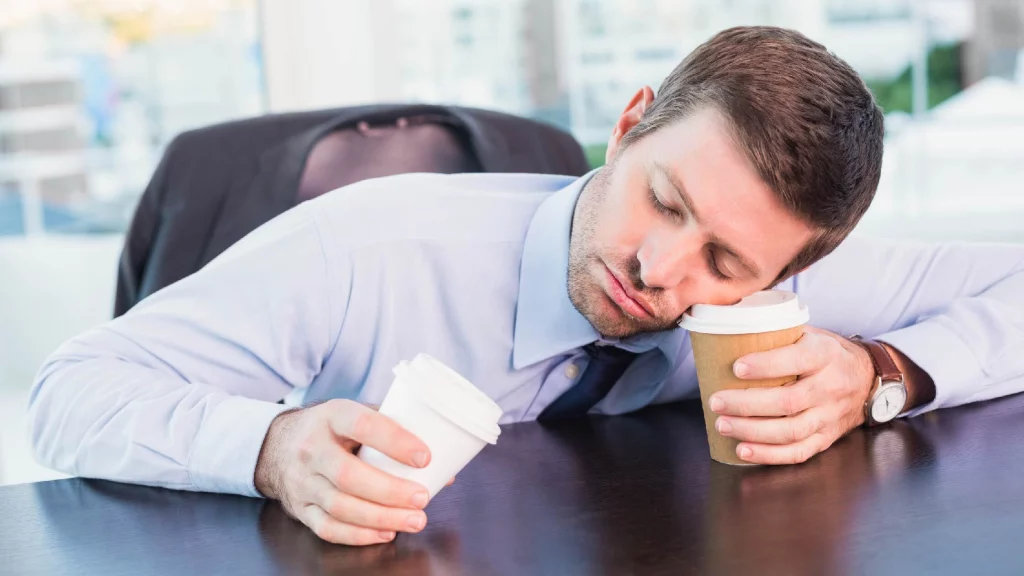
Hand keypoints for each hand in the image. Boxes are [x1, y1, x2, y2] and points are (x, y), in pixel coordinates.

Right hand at [254, 399, 432, 545]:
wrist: (277, 445)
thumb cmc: (330, 429)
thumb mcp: (354, 414)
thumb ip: (394, 433)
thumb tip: (443, 467)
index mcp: (331, 416)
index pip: (362, 426)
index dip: (394, 441)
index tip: (424, 457)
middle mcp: (312, 449)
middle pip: (348, 475)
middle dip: (390, 491)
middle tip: (422, 498)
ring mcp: (303, 481)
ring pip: (340, 506)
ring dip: (381, 517)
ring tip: (414, 520)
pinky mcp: (300, 508)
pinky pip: (328, 528)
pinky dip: (358, 535)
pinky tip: (385, 532)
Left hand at [707, 326, 874, 464]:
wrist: (867, 378)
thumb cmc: (826, 353)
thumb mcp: (810, 333)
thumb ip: (778, 333)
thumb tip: (730, 328)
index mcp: (825, 354)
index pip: (797, 360)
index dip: (765, 366)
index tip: (736, 368)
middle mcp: (831, 386)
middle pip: (788, 402)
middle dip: (747, 404)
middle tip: (717, 402)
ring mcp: (830, 415)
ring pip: (791, 431)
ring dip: (753, 431)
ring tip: (723, 425)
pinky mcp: (827, 438)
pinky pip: (799, 452)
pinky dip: (769, 455)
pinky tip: (743, 450)